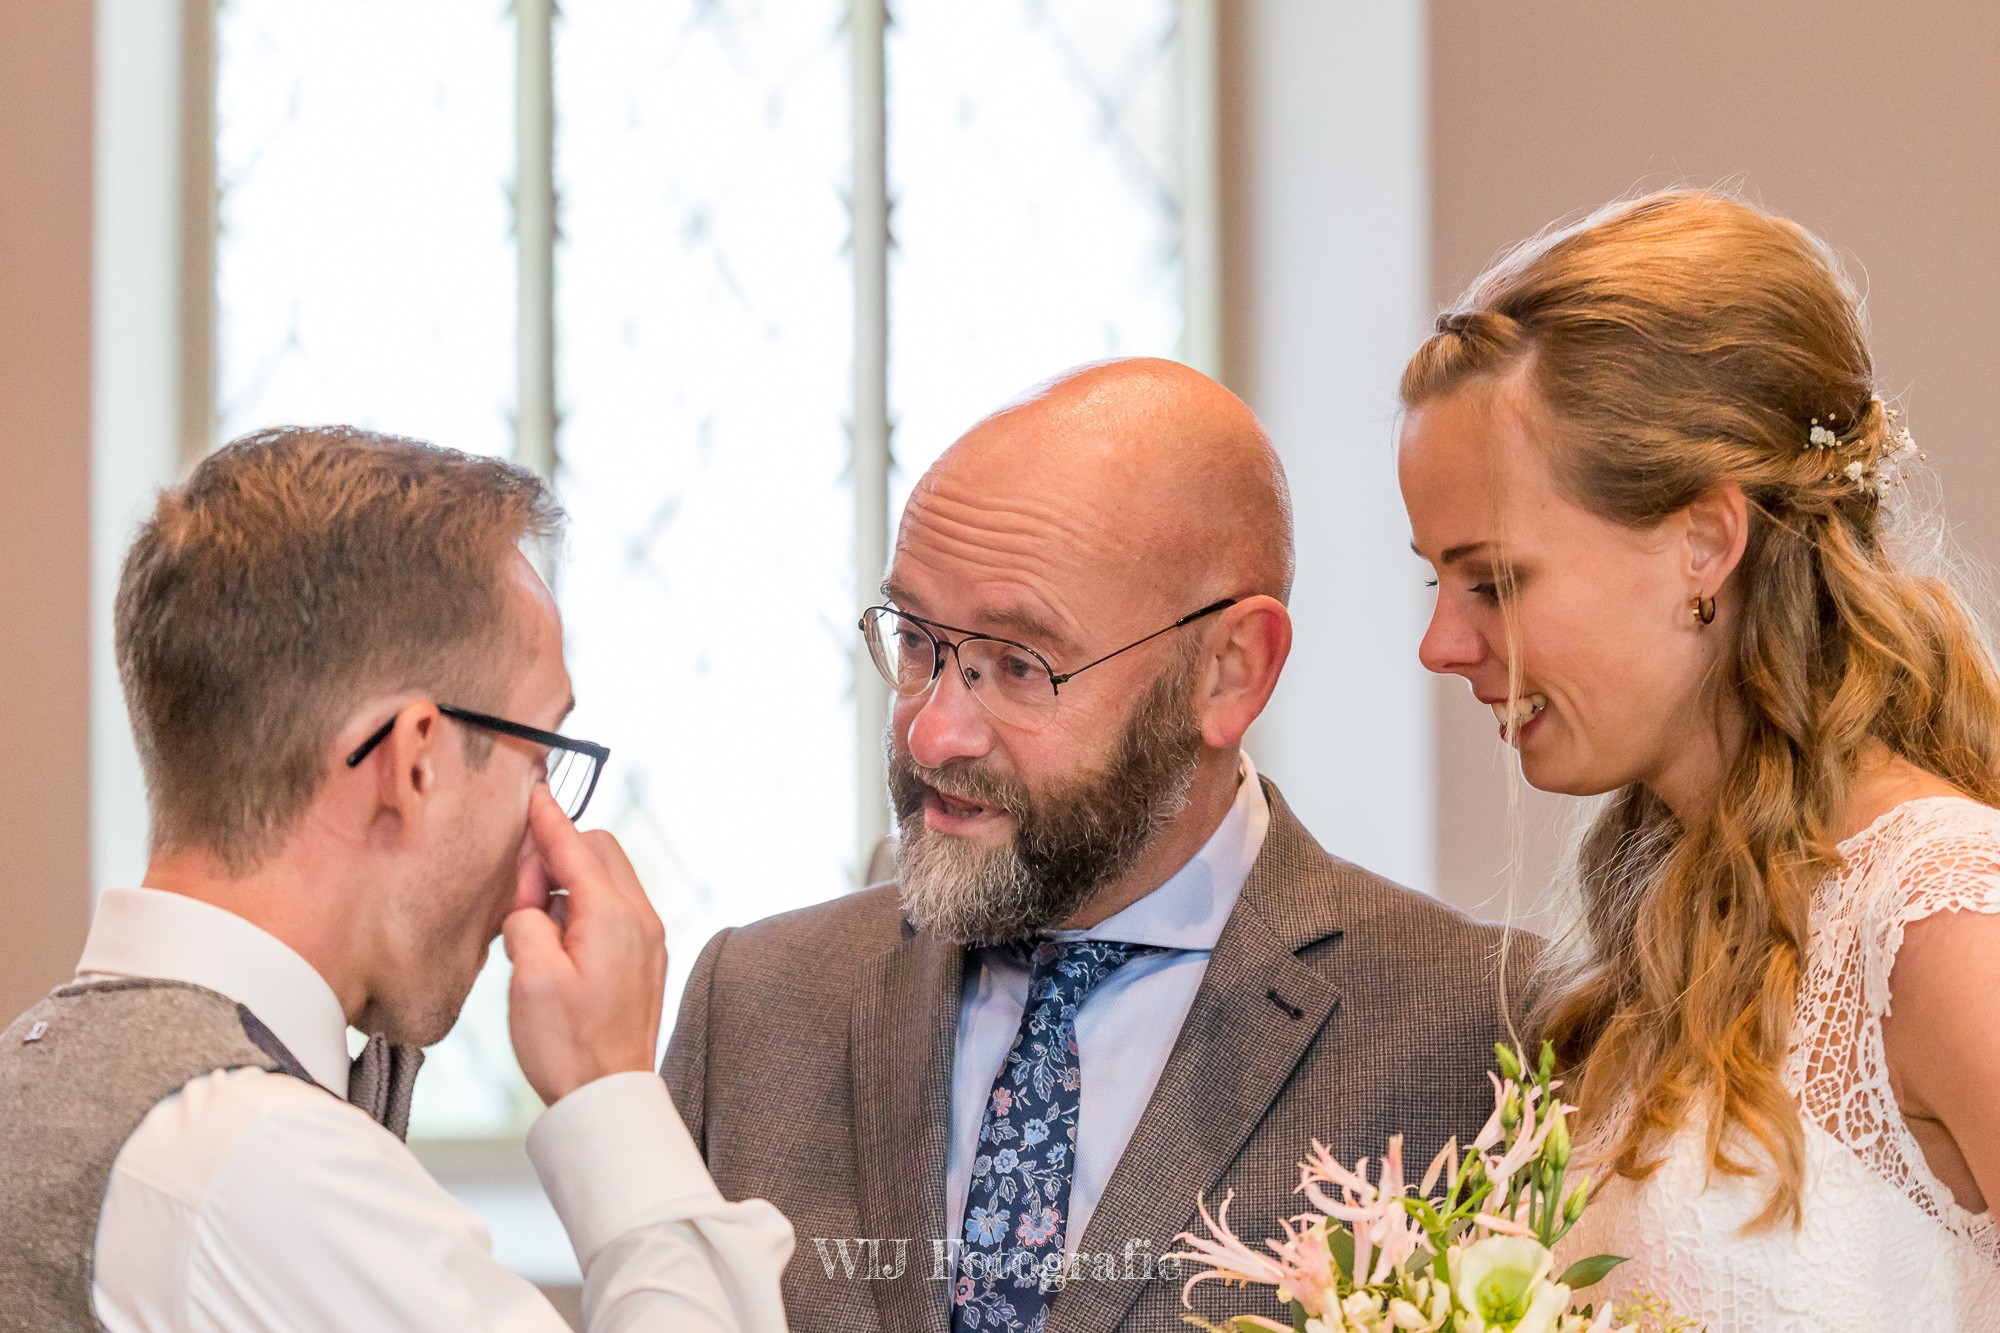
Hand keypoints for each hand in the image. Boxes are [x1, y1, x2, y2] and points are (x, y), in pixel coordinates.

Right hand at [503, 784, 667, 1105]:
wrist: (608, 1098)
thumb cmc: (568, 1046)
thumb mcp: (530, 979)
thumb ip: (527, 922)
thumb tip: (532, 908)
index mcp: (614, 917)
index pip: (577, 847)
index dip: (550, 820)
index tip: (535, 793)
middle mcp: (641, 919)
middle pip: (601, 852)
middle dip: (558, 856)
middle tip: (521, 898)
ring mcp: (647, 939)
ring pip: (607, 880)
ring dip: (569, 885)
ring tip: (532, 929)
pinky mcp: (643, 959)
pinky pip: (613, 910)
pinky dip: (582, 909)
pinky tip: (553, 943)